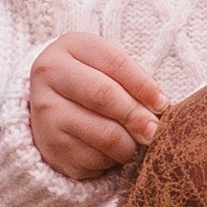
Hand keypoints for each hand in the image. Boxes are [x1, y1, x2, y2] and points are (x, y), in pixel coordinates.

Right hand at [28, 32, 164, 178]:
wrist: (51, 107)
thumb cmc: (91, 82)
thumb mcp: (108, 69)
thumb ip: (132, 83)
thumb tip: (158, 111)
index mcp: (69, 46)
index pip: (114, 62)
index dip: (143, 84)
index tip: (162, 103)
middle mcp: (49, 75)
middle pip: (103, 95)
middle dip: (136, 115)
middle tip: (154, 129)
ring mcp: (44, 112)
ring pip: (103, 133)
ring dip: (129, 143)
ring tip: (135, 142)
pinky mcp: (50, 147)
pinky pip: (94, 159)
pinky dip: (111, 160)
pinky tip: (111, 152)